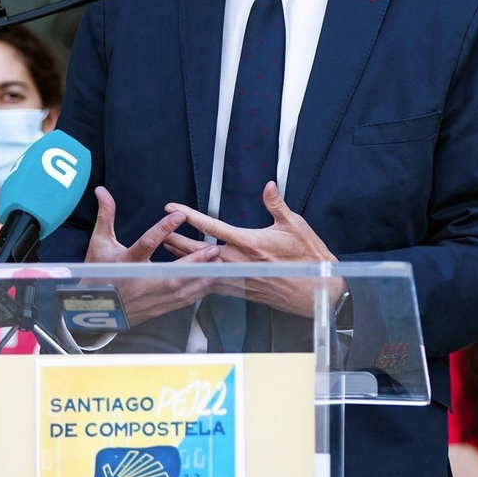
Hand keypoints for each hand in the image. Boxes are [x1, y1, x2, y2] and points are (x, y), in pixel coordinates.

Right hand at [87, 186, 217, 325]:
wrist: (94, 309)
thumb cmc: (97, 273)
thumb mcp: (99, 243)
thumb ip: (106, 216)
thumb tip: (102, 191)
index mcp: (125, 263)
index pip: (146, 244)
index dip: (163, 229)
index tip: (180, 215)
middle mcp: (140, 282)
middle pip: (173, 273)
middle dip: (196, 262)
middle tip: (213, 249)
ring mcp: (150, 298)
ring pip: (181, 290)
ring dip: (202, 277)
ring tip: (218, 264)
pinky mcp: (158, 308)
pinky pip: (182, 301)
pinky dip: (198, 291)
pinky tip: (210, 281)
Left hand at [162, 182, 340, 315]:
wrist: (318, 289)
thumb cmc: (308, 256)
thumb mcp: (295, 225)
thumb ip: (277, 205)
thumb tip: (268, 185)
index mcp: (250, 243)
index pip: (212, 227)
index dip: (189, 216)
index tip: (173, 208)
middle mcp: (240, 262)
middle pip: (199, 251)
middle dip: (177, 241)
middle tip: (159, 233)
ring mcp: (240, 278)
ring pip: (203, 269)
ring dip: (185, 261)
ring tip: (168, 253)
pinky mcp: (243, 290)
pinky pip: (216, 284)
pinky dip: (201, 277)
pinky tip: (192, 275)